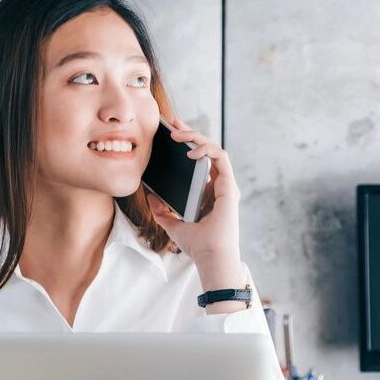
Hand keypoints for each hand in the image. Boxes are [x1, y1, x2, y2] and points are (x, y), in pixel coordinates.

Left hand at [146, 116, 246, 298]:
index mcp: (208, 192)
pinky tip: (190, 151)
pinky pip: (220, 157)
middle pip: (206, 150)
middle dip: (190, 132)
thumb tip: (151, 195)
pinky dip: (206, 149)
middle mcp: (219, 185)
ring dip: (196, 137)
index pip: (199, 161)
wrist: (209, 256)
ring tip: (177, 133)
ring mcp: (225, 184)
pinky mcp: (229, 186)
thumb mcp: (172, 224)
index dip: (187, 144)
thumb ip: (162, 210)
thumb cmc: (197, 245)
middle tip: (172, 123)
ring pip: (214, 149)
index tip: (170, 134)